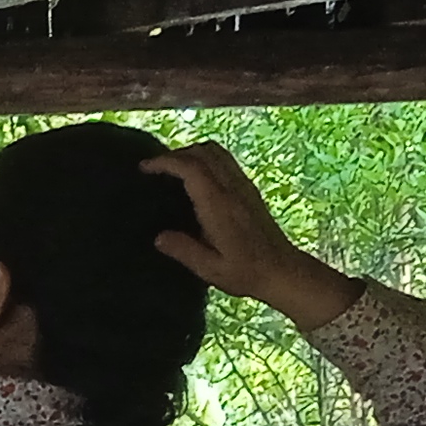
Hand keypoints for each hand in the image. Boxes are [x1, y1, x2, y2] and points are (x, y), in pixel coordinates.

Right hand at [143, 142, 359, 331]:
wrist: (282, 270)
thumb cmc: (245, 272)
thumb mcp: (210, 269)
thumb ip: (183, 251)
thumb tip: (159, 237)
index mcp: (220, 206)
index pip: (192, 168)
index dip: (165, 162)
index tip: (144, 167)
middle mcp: (233, 189)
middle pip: (203, 152)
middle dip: (176, 153)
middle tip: (154, 167)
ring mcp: (243, 186)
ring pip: (216, 152)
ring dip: (191, 153)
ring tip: (172, 169)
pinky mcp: (249, 189)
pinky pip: (225, 161)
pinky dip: (205, 159)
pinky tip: (195, 178)